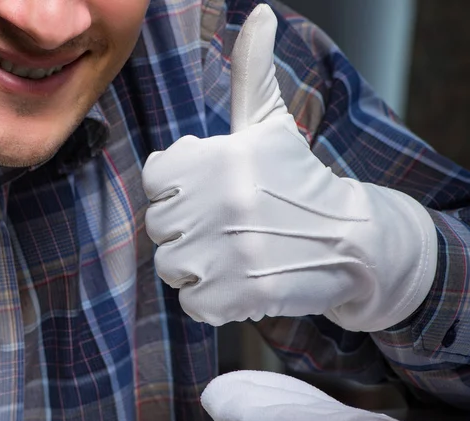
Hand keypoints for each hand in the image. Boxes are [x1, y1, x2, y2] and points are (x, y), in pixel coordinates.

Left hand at [142, 5, 437, 330]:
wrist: (352, 241)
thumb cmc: (300, 181)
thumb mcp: (271, 125)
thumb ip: (253, 72)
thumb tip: (259, 13)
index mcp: (218, 158)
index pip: (156, 179)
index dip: (179, 191)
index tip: (211, 195)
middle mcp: (218, 203)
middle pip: (159, 226)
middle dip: (188, 230)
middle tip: (229, 228)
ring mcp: (226, 253)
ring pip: (170, 266)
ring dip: (198, 266)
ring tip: (235, 255)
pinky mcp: (236, 297)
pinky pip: (191, 303)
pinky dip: (212, 300)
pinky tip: (241, 281)